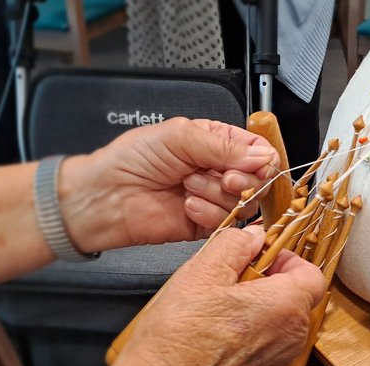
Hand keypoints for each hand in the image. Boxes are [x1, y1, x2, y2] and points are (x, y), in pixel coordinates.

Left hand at [59, 118, 279, 251]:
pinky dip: (209, 215)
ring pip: (245, 203)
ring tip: (188, 186)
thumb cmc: (132, 159)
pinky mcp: (206, 224)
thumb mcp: (180, 136)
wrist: (107, 196)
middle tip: (223, 177)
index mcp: (216, 142)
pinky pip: (227, 224)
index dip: (262, 160)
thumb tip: (262, 157)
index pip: (259, 151)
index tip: (253, 164)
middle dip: (243, 180)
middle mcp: (219, 170)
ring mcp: (214, 198)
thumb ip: (224, 145)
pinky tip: (187, 206)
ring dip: (217, 194)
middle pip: (259, 179)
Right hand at [109, 225, 324, 365]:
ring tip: (224, 301)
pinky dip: (254, 329)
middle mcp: (292, 336)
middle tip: (237, 275)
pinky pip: (270, 341)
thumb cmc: (181, 334)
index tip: (262, 255)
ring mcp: (278, 359)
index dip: (288, 258)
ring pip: (283, 319)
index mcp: (287, 306)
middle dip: (273, 280)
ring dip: (262, 304)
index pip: (312, 273)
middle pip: (299, 296)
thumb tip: (253, 235)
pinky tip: (221, 326)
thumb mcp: (204, 270)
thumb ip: (235, 244)